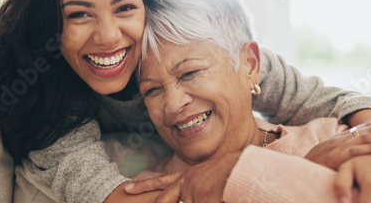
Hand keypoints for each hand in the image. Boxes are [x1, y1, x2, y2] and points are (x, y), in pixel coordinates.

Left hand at [126, 152, 241, 202]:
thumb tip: (188, 196)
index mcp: (189, 176)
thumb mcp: (210, 180)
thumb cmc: (232, 175)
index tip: (128, 188)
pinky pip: (202, 202)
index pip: (163, 181)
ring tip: (210, 193)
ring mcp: (191, 191)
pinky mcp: (199, 198)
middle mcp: (186, 182)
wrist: (242, 170)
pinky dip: (211, 200)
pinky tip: (215, 197)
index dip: (145, 185)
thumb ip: (197, 189)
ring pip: (190, 202)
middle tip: (129, 192)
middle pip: (163, 198)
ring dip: (204, 198)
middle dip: (151, 196)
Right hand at [305, 121, 370, 169]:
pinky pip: (355, 150)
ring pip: (367, 138)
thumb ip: (348, 149)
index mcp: (344, 136)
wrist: (298, 167)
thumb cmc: (317, 163)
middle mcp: (343, 138)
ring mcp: (339, 146)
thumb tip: (364, 147)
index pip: (368, 126)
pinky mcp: (336, 156)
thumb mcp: (334, 153)